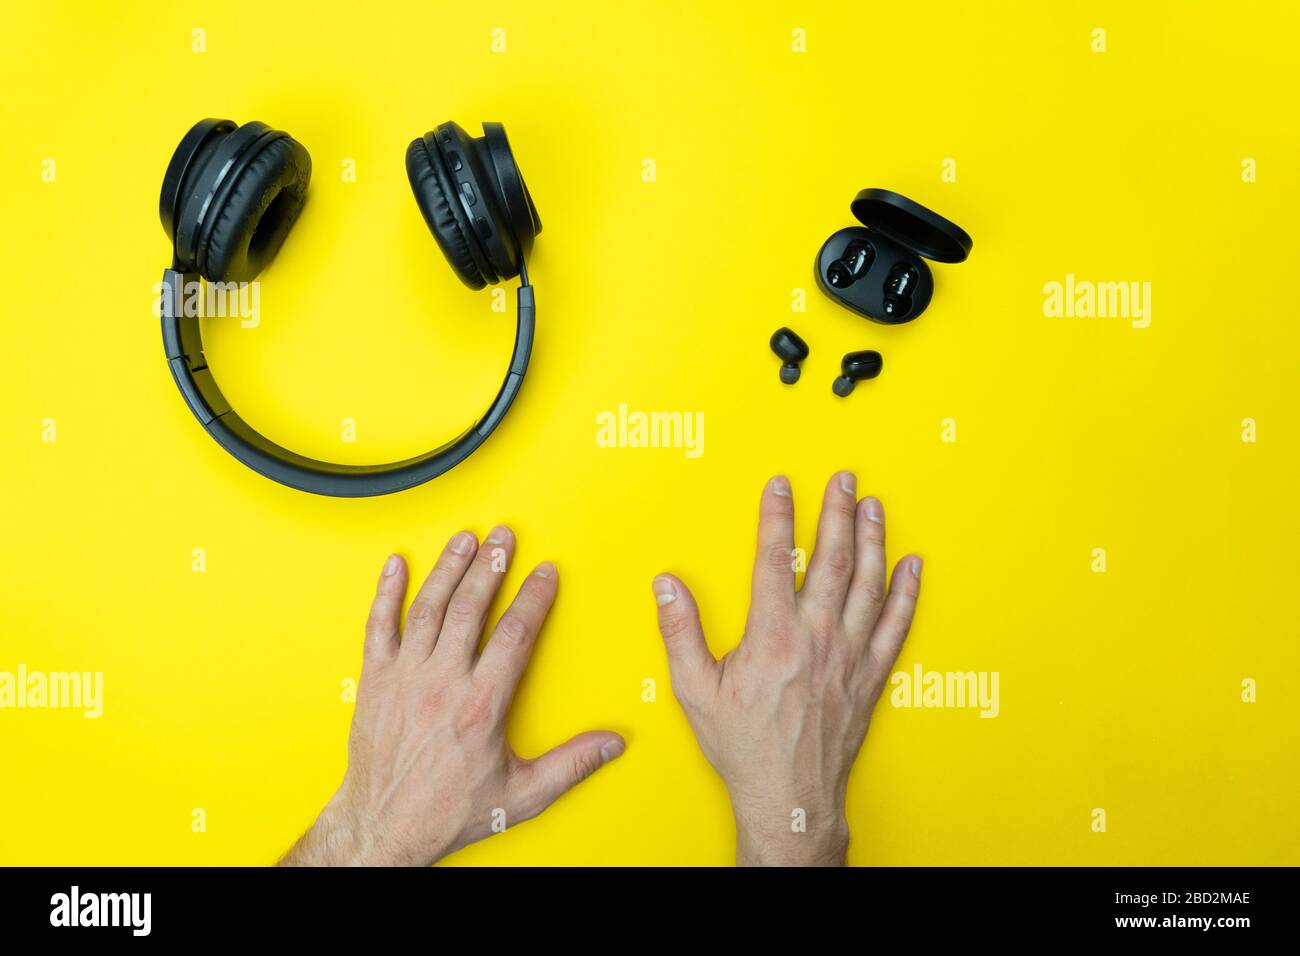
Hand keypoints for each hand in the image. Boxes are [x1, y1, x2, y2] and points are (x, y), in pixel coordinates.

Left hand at [281, 527, 624, 865]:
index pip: (514, 634)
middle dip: (490, 565)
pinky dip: (386, 593)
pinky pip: (378, 626)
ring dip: (448, 568)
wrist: (383, 828)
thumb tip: (612, 744)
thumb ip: (571, 764)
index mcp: (479, 705)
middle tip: (504, 537)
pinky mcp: (374, 682)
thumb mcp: (521, 795)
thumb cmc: (446, 812)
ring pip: (427, 608)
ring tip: (465, 539)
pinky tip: (395, 565)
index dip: (534, 597)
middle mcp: (440, 683)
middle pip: (469, 608)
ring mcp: (403, 678)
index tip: (545, 573)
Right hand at [652, 473, 920, 865]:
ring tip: (874, 506)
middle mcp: (817, 638)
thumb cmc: (744, 746)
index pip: (776, 559)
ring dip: (873, 539)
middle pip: (832, 559)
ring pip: (868, 583)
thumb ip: (680, 632)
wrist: (789, 795)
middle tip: (844, 478)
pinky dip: (907, 592)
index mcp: (772, 636)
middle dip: (838, 512)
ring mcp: (849, 655)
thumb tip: (666, 585)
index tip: (781, 485)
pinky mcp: (870, 674)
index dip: (778, 516)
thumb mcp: (695, 690)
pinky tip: (912, 566)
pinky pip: (896, 624)